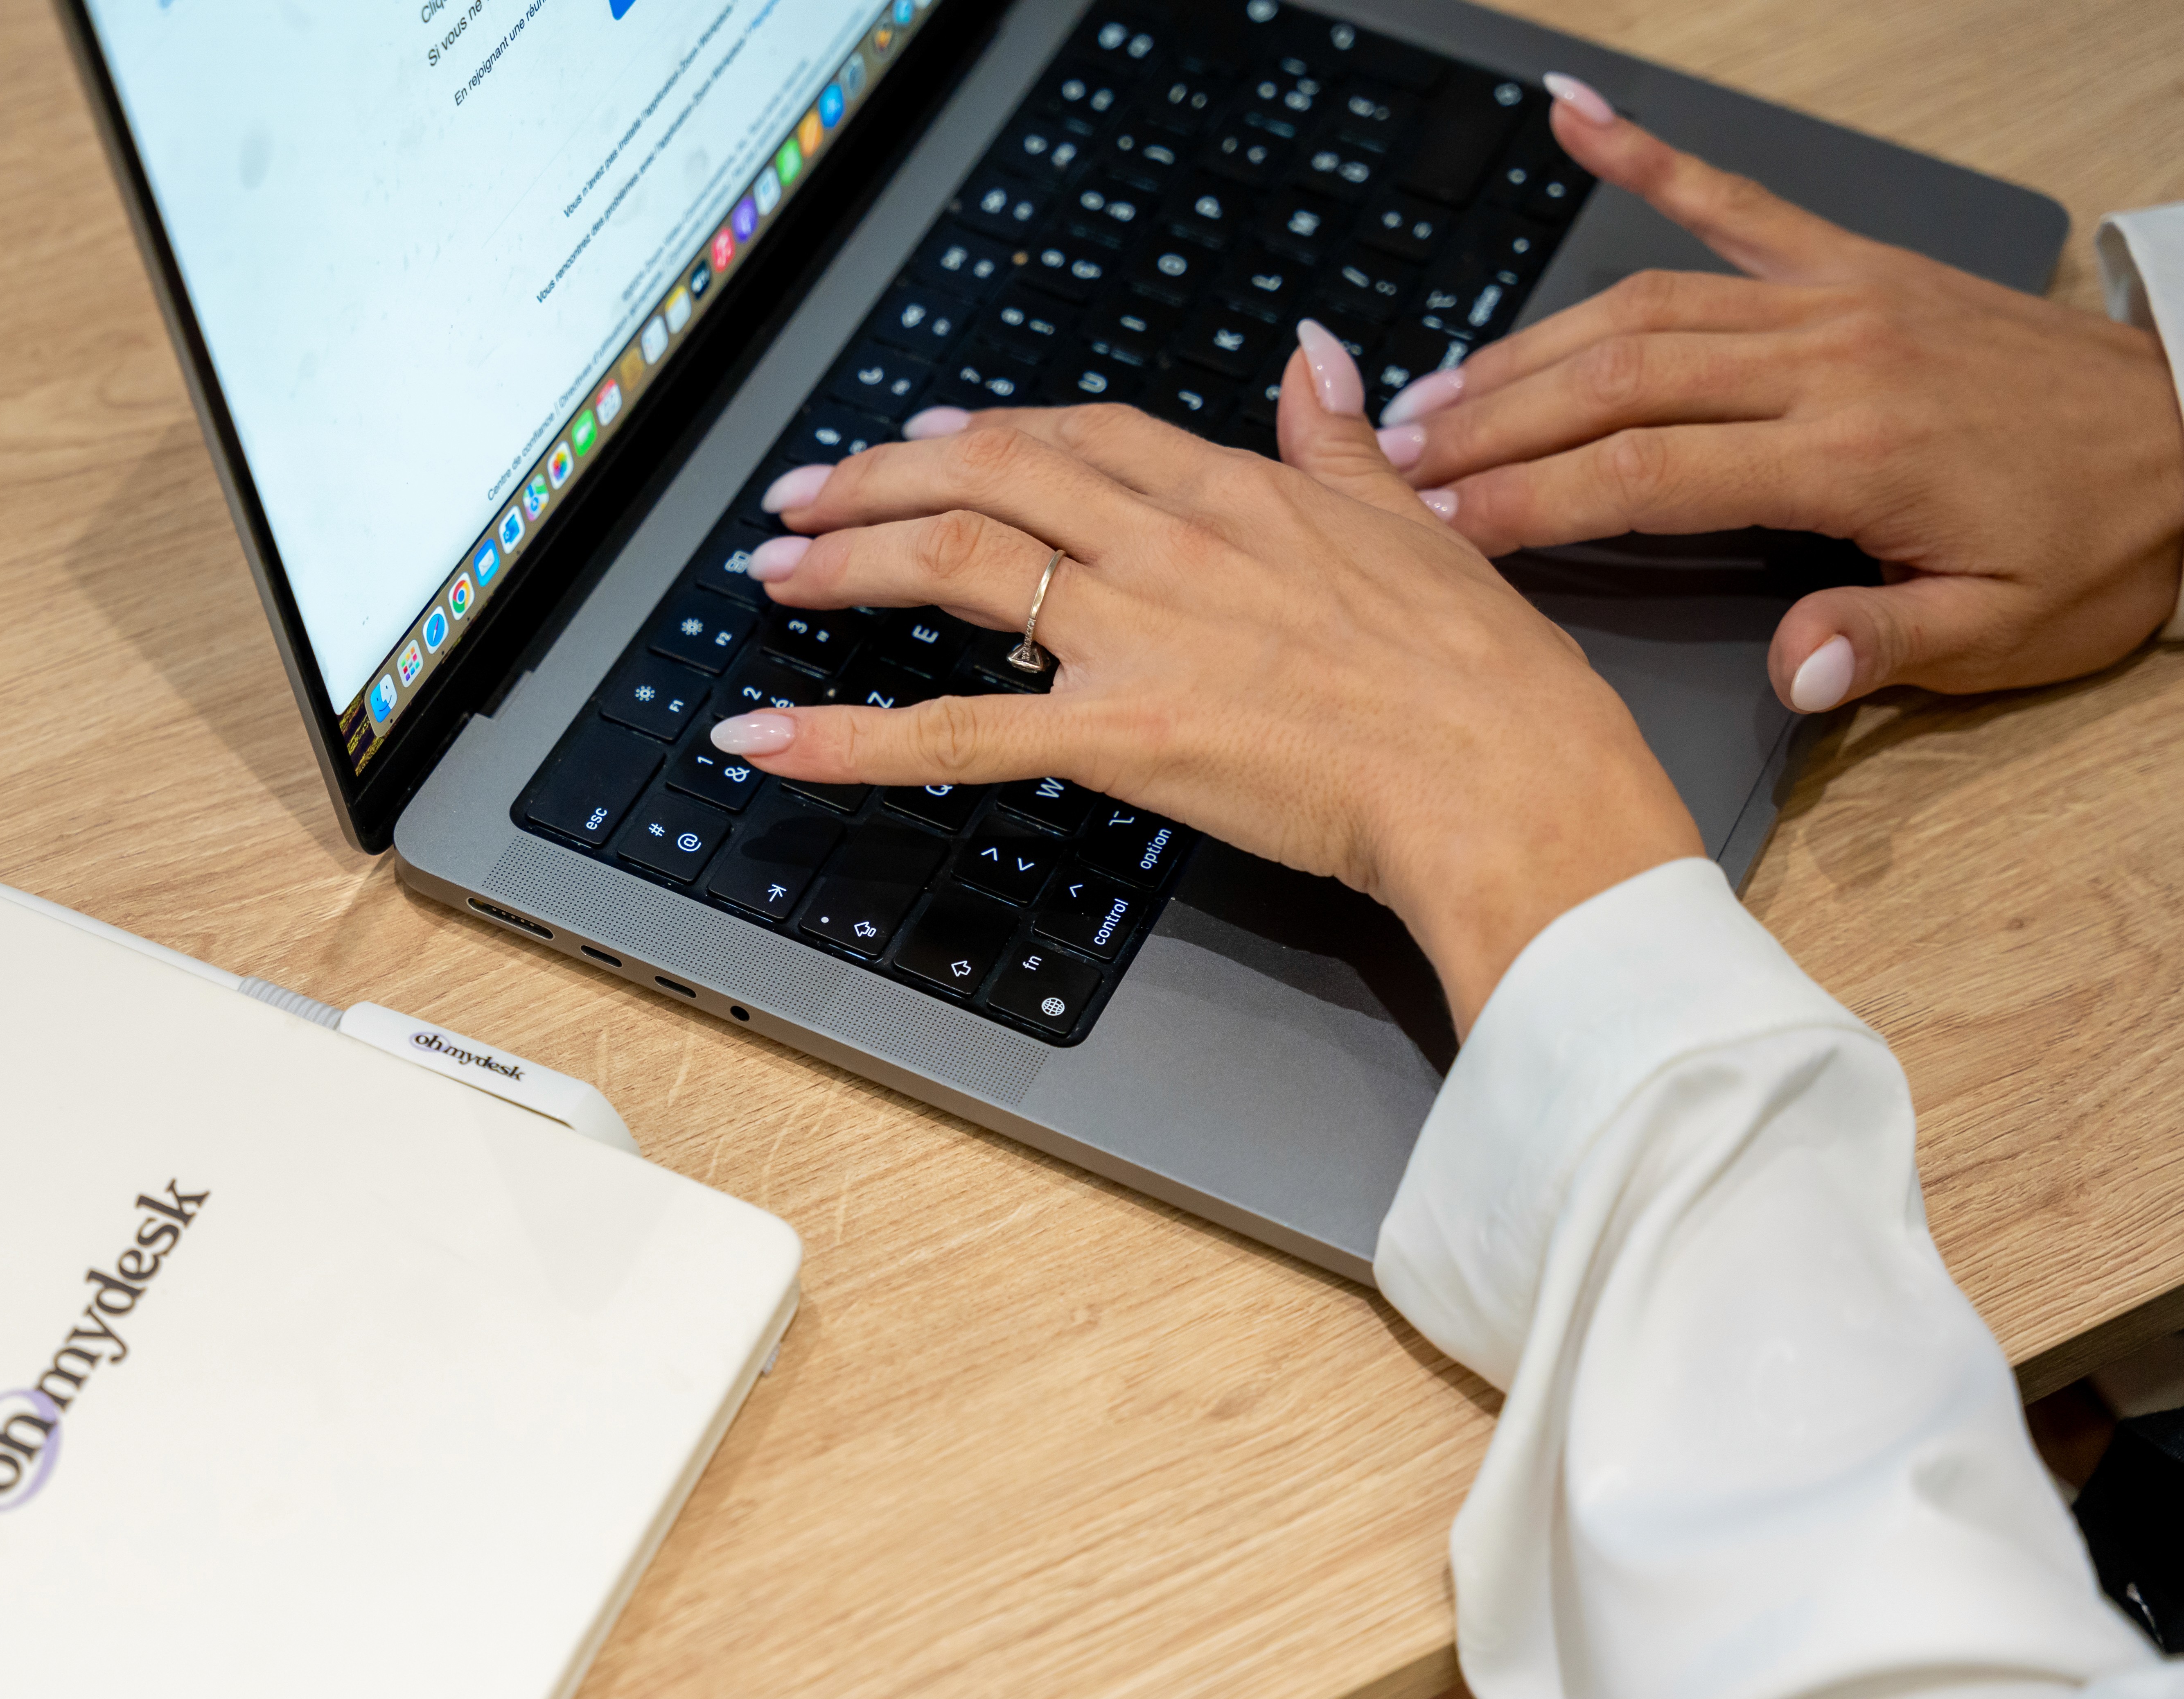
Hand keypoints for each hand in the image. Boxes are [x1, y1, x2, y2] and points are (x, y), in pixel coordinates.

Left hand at [702, 329, 1701, 1033]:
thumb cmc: (1477, 671)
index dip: (989, 431)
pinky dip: (847, 739)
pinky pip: (954, 733)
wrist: (1502, 770)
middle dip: (879, 480)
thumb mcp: (1412, 520)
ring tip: (777, 572)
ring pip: (958, 569)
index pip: (1075, 436)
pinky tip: (768, 742)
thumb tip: (1317, 356)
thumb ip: (1340, 439)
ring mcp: (1135, 634)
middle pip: (988, 479)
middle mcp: (1167, 544)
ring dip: (849, 563)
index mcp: (1234, 492)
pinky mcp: (1118, 733)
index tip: (930, 434)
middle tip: (805, 496)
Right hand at [1380, 74, 2183, 712]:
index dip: (1531, 502)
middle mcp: (1831, 357)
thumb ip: (1885, 648)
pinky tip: (1576, 114)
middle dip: (1493, 424)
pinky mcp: (1855, 264)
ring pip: (1646, 305)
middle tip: (1390, 460)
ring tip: (1435, 388)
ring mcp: (1837, 297)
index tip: (1438, 528)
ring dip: (1530, 345)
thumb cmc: (2099, 539)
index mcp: (1855, 453)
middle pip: (1619, 381)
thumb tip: (1787, 670)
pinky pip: (1737, 200)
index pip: (1648, 473)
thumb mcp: (2008, 630)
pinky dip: (1651, 153)